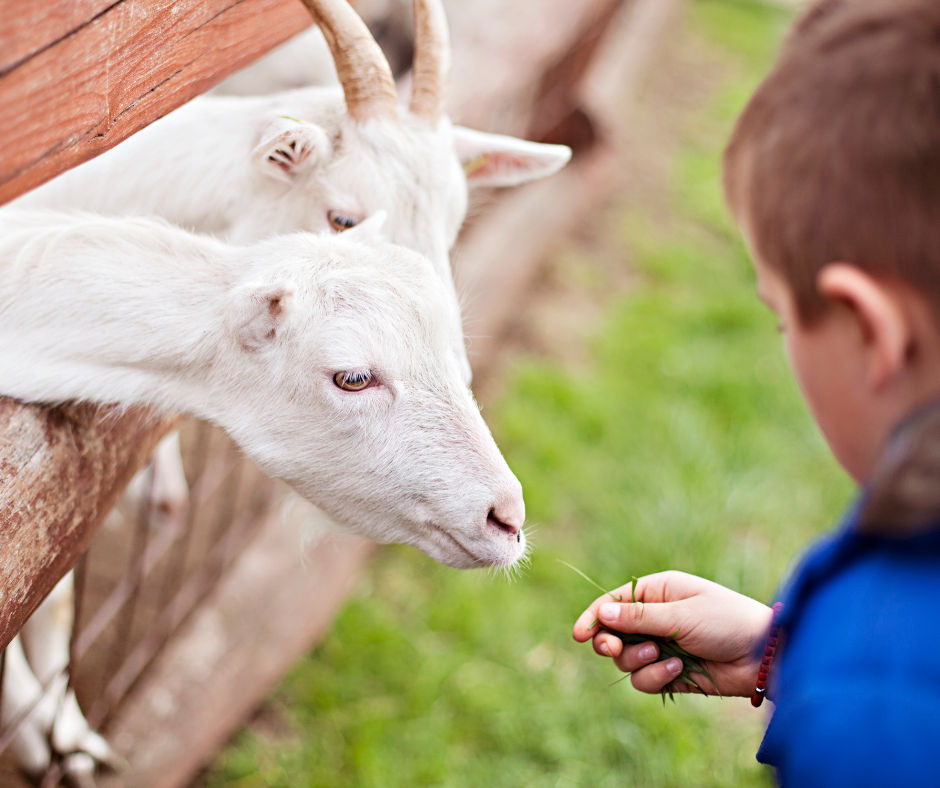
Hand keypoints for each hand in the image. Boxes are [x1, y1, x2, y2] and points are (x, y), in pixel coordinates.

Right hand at [572, 571, 771, 696]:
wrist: (762, 657)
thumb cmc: (726, 622)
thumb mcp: (681, 615)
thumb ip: (639, 617)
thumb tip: (602, 614)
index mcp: (658, 592)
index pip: (614, 602)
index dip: (594, 617)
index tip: (579, 635)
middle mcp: (656, 618)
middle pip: (613, 633)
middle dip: (610, 642)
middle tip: (612, 648)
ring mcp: (662, 646)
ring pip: (626, 659)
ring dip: (638, 660)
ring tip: (662, 656)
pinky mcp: (670, 673)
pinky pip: (644, 680)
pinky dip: (655, 677)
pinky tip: (678, 671)